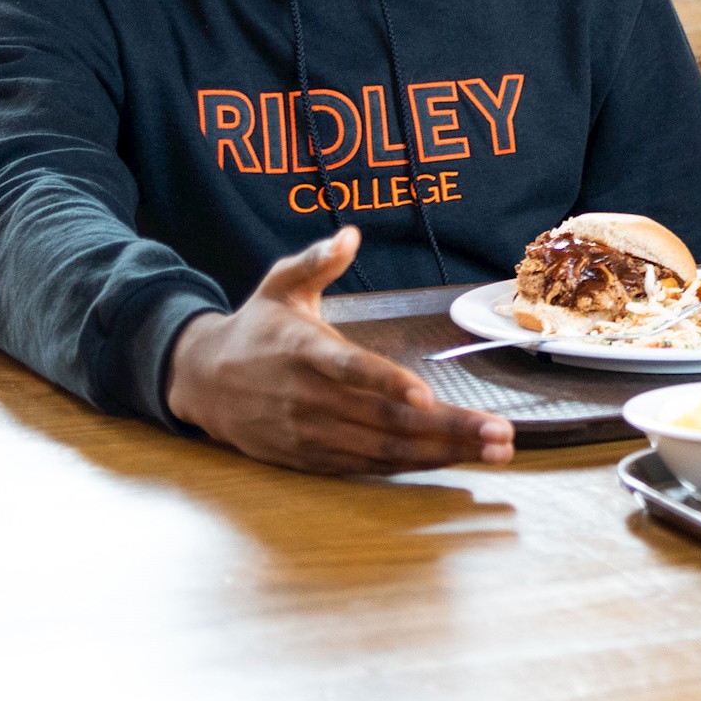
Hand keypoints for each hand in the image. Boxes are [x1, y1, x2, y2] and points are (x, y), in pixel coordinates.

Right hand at [165, 228, 513, 476]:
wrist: (201, 380)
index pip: (351, 370)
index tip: (426, 395)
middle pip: (384, 419)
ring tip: (493, 451)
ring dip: (441, 453)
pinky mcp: (310, 458)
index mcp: (304, 351)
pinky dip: (411, 465)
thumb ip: (317, 261)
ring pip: (383, 450)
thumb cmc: (254, 328)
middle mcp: (309, 398)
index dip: (388, 385)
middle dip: (447, 428)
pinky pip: (367, 466)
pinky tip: (451, 460)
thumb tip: (350, 234)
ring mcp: (310, 434)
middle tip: (499, 433)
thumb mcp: (279, 284)